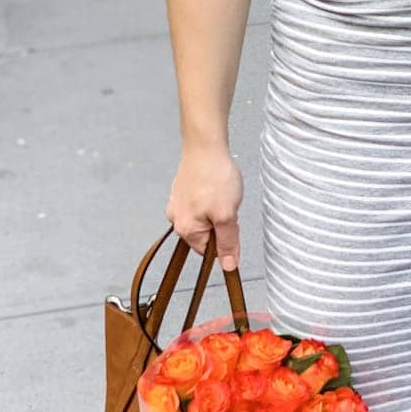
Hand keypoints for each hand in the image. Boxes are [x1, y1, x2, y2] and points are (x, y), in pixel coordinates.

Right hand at [166, 144, 243, 270]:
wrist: (205, 145)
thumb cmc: (214, 177)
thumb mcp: (227, 215)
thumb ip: (228, 242)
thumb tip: (228, 266)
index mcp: (186, 229)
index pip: (208, 252)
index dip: (225, 242)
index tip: (234, 229)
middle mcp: (176, 219)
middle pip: (206, 234)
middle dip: (220, 224)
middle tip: (228, 206)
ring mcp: (178, 203)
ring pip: (204, 218)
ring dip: (216, 210)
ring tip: (222, 192)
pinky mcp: (182, 190)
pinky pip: (200, 203)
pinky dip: (211, 197)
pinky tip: (216, 186)